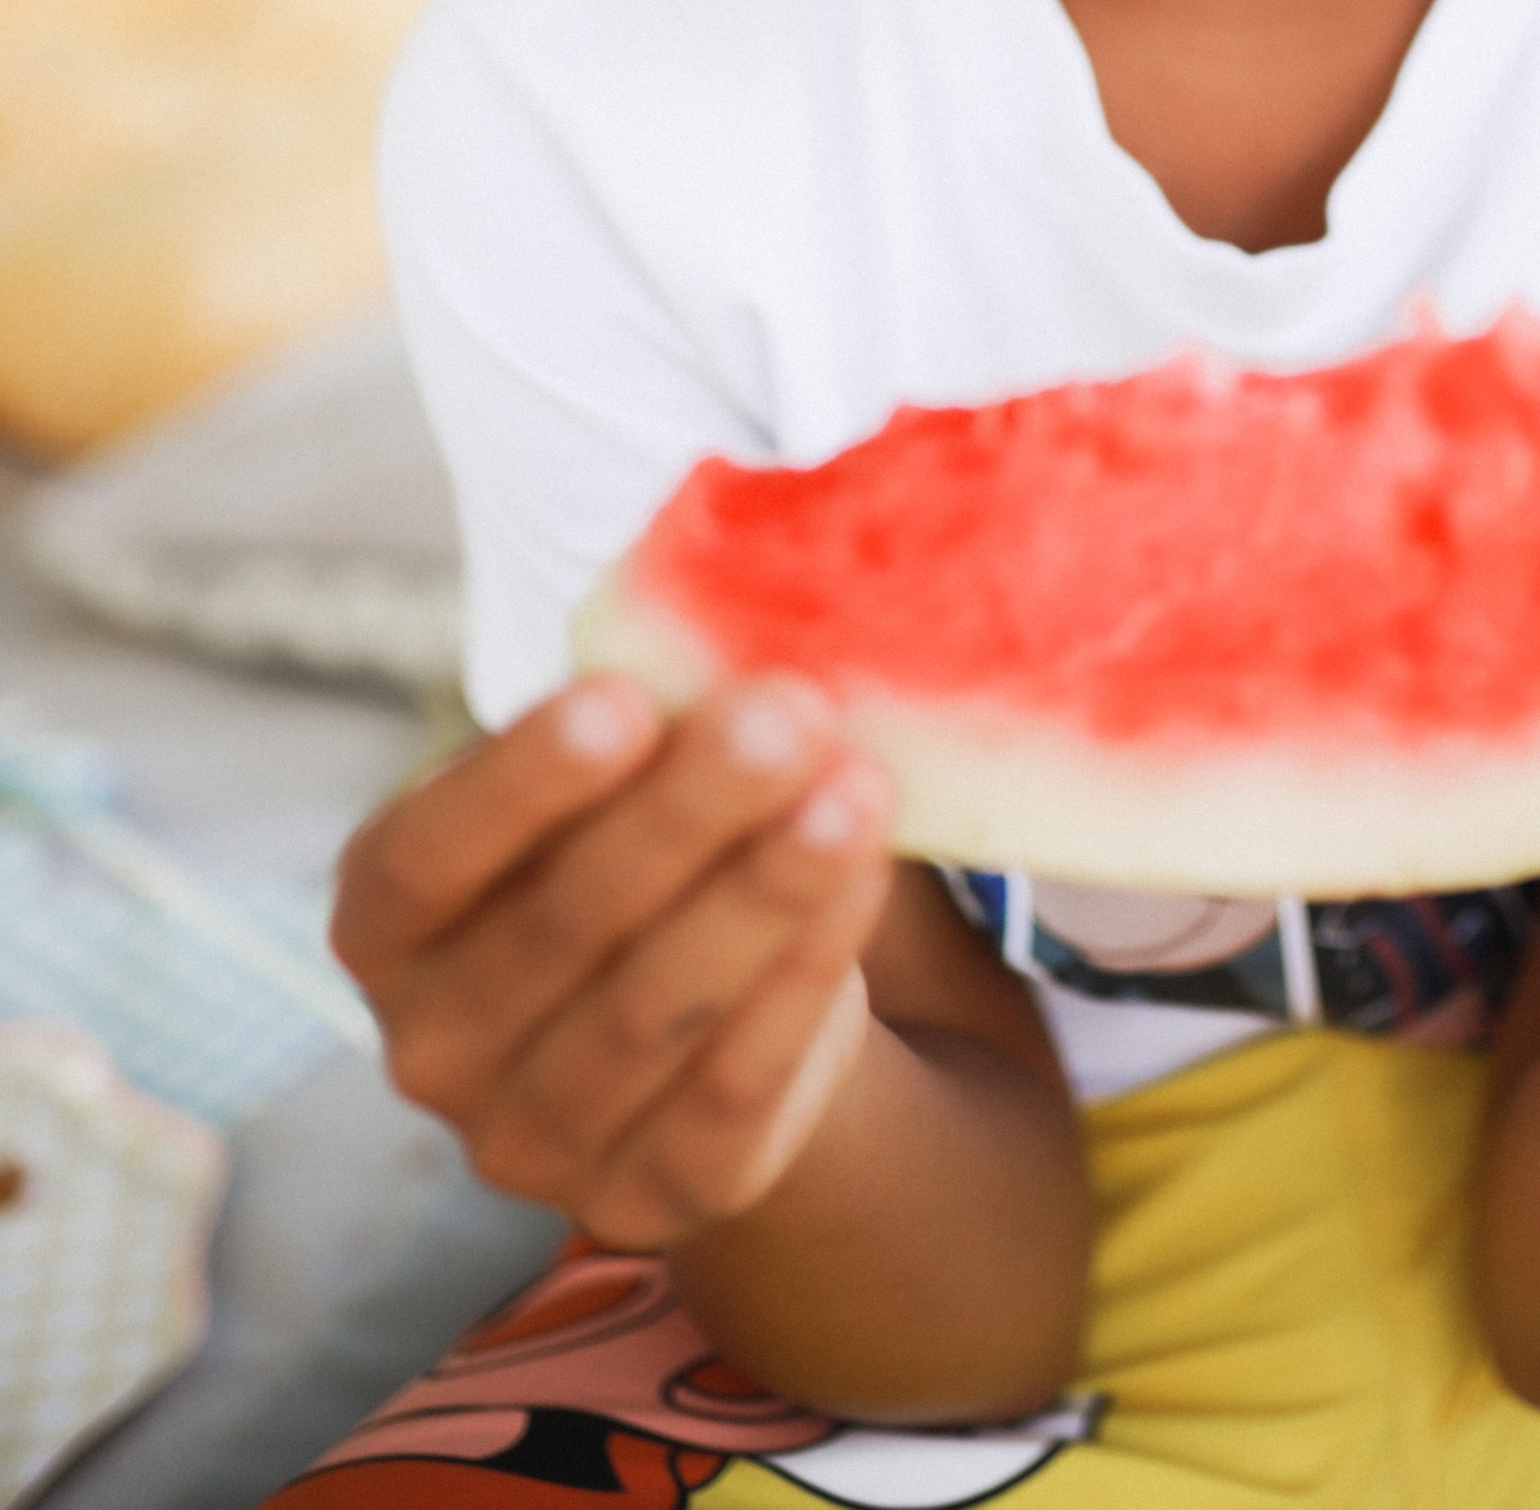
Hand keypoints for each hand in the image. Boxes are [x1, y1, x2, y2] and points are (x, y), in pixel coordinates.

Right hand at [335, 674, 895, 1244]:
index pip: (426, 861)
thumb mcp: (601, 787)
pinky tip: (863, 878)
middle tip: (785, 714)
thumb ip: (629, 727)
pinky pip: (729, 1090)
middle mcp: (430, 1048)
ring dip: (763, 893)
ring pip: (649, 1013)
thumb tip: (726, 631)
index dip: (520, 785)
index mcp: (385, 924)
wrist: (713, 1016)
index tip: (627, 697)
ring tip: (857, 788)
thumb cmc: (637, 850)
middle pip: (560, 928)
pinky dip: (803, 978)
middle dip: (685, 814)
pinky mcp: (648, 1199)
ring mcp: (528, 1144)